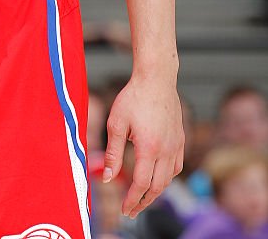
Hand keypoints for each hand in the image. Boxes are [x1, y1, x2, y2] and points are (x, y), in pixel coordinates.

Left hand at [103, 73, 183, 217]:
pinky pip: (177, 166)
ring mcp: (176, 145)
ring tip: (143, 197)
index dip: (132, 200)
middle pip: (157, 187)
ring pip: (169, 179)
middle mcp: (166, 150)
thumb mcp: (116, 123)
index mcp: (149, 148)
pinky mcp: (181, 139)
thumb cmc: (133, 97)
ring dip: (156, 191)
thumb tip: (108, 179)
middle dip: (144, 201)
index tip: (125, 210)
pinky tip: (158, 177)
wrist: (156, 79)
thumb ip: (113, 153)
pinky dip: (167, 177)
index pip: (141, 183)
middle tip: (132, 211)